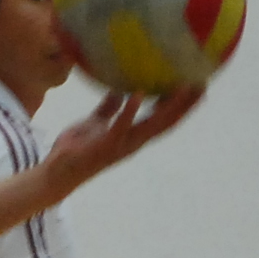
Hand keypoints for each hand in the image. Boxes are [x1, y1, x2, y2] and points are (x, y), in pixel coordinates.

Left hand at [42, 84, 204, 194]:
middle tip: (202, 85)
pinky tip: (138, 95)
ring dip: (169, 108)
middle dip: (186, 106)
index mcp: (132, 136)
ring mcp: (121, 145)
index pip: (163, 119)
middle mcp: (132, 142)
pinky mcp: (105, 145)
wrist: (56, 172)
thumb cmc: (75, 150)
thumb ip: (108, 111)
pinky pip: (120, 126)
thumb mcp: (94, 124)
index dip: (181, 106)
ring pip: (151, 126)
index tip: (197, 87)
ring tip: (183, 88)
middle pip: (166, 123)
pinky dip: (130, 111)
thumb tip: (118, 91)